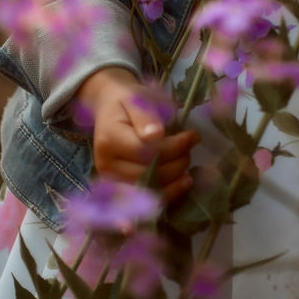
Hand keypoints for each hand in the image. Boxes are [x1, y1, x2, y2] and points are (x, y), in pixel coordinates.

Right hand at [75, 67, 199, 204]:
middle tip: (191, 149)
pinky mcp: (119, 190)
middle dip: (175, 163)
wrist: (109, 110)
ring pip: (147, 191)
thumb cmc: (127, 102)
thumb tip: (156, 134)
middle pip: (147, 174)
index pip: (145, 151)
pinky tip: (182, 184)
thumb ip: (146, 116)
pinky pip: (145, 199)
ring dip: (173, 181)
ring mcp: (110, 181)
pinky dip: (166, 194)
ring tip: (188, 166)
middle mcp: (106, 165)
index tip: (193, 136)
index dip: (173, 147)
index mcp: (109, 139)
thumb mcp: (137, 99)